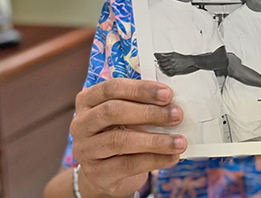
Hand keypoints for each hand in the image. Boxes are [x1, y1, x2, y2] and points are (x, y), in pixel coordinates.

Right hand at [70, 79, 185, 197]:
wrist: (107, 172)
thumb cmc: (121, 133)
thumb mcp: (128, 115)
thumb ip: (144, 105)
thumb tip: (173, 103)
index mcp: (88, 101)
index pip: (112, 88)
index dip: (141, 89)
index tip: (167, 94)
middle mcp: (81, 124)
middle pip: (113, 111)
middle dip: (149, 112)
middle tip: (177, 115)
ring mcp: (85, 150)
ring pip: (119, 140)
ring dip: (155, 140)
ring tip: (179, 141)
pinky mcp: (96, 173)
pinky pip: (127, 165)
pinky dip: (154, 160)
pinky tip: (171, 157)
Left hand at [155, 52, 195, 76]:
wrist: (188, 60)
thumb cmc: (181, 57)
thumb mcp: (174, 53)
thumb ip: (167, 54)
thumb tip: (162, 55)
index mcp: (171, 57)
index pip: (162, 60)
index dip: (159, 61)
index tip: (157, 61)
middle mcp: (172, 62)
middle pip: (163, 65)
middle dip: (160, 65)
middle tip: (158, 65)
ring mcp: (173, 66)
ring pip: (165, 69)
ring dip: (162, 69)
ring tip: (161, 68)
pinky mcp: (175, 70)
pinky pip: (169, 72)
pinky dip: (166, 72)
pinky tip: (165, 71)